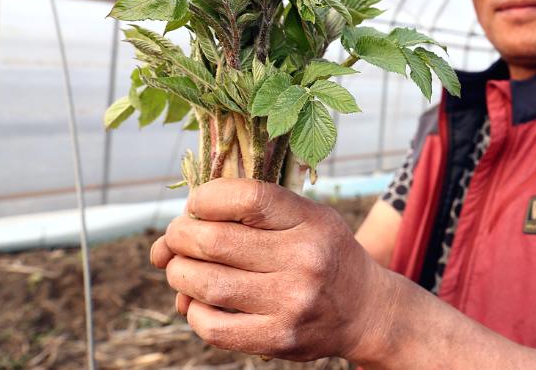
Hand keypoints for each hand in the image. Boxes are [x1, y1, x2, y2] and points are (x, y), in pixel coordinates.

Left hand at [149, 179, 395, 361]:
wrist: (365, 310)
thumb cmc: (324, 254)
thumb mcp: (308, 217)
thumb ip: (253, 214)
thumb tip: (170, 236)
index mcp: (311, 222)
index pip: (248, 198)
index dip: (207, 198)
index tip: (197, 204)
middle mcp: (304, 260)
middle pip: (215, 241)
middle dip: (180, 236)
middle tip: (177, 238)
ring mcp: (292, 302)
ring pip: (207, 285)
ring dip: (179, 273)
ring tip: (181, 268)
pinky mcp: (279, 338)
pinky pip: (213, 327)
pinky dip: (193, 310)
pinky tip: (198, 301)